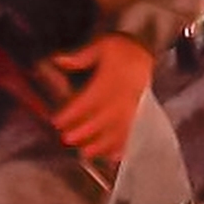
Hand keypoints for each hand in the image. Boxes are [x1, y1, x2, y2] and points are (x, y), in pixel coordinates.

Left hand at [37, 29, 156, 166]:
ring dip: (99, 145)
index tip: (57, 121)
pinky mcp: (140, 116)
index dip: (69, 114)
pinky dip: (122, 148)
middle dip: (81, 133)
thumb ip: (78, 57)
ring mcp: (132, 110)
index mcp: (108, 83)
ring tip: (86, 152)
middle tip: (67, 139)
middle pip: (98, 122)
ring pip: (115, 133)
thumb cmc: (122, 49)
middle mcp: (120, 99)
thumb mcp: (101, 46)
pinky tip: (112, 157)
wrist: (147, 51)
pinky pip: (132, 136)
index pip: (85, 102)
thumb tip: (56, 59)